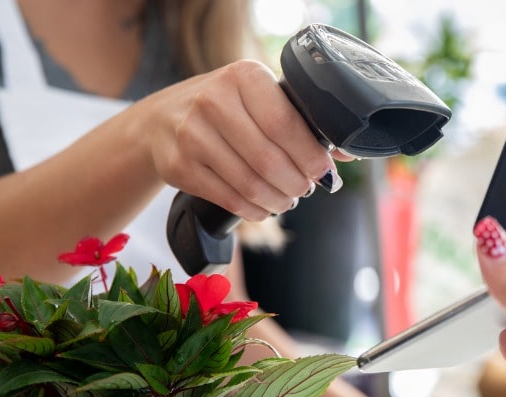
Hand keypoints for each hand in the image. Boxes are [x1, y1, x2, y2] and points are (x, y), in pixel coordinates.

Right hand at [127, 59, 353, 221]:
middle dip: (297, 183)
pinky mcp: (179, 167)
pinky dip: (256, 209)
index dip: (310, 155)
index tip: (324, 172)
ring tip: (287, 200)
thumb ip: (300, 120)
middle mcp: (213, 101)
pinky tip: (264, 206)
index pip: (285, 123)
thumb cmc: (226, 108)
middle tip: (306, 189)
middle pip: (269, 159)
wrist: (160, 119)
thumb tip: (345, 153)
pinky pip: (230, 199)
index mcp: (243, 76)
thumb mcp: (258, 98)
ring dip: (279, 200)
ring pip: (251, 183)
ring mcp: (191, 135)